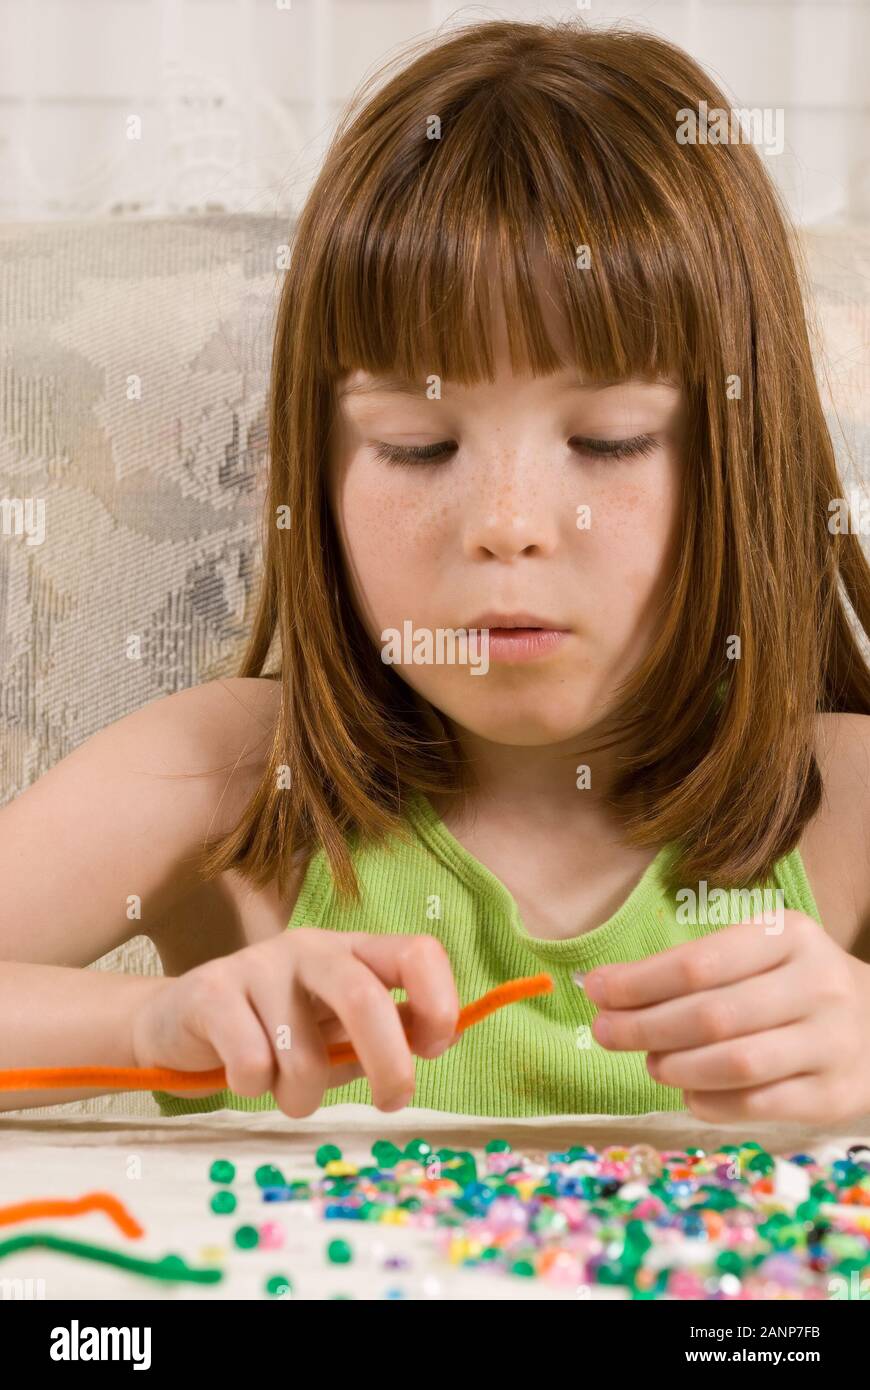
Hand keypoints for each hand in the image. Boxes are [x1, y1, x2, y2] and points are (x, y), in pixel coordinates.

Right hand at [132, 929, 460, 1116]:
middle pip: (365, 997)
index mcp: (353, 952)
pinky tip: (242, 1073)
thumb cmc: (276, 1034)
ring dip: (301, 1096)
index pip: (416, 952)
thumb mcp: (341, 1032)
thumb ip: (393, 1029)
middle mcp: (310, 949)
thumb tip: (451, 1034)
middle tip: (390, 1102)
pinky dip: (253, 1087)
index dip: (439, 1001)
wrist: (176, 1022)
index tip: (433, 1049)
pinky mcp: (211, 990)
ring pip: (303, 1055)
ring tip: (284, 1089)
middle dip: (388, 1062)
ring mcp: (258, 964)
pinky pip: (252, 1062)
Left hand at [584, 911, 869, 1122]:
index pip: (699, 963)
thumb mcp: (756, 953)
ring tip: (650, 1063)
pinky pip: (759, 1105)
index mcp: (789, 936)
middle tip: (605, 1032)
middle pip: (712, 1014)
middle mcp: (816, 984)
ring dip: (677, 1067)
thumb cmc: (790, 982)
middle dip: (645, 1026)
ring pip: (736, 1062)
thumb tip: (607, 991)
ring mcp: (831, 1042)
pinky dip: (711, 1102)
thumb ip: (692, 968)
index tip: (596, 990)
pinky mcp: (834, 1094)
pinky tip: (688, 1093)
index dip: (639, 982)